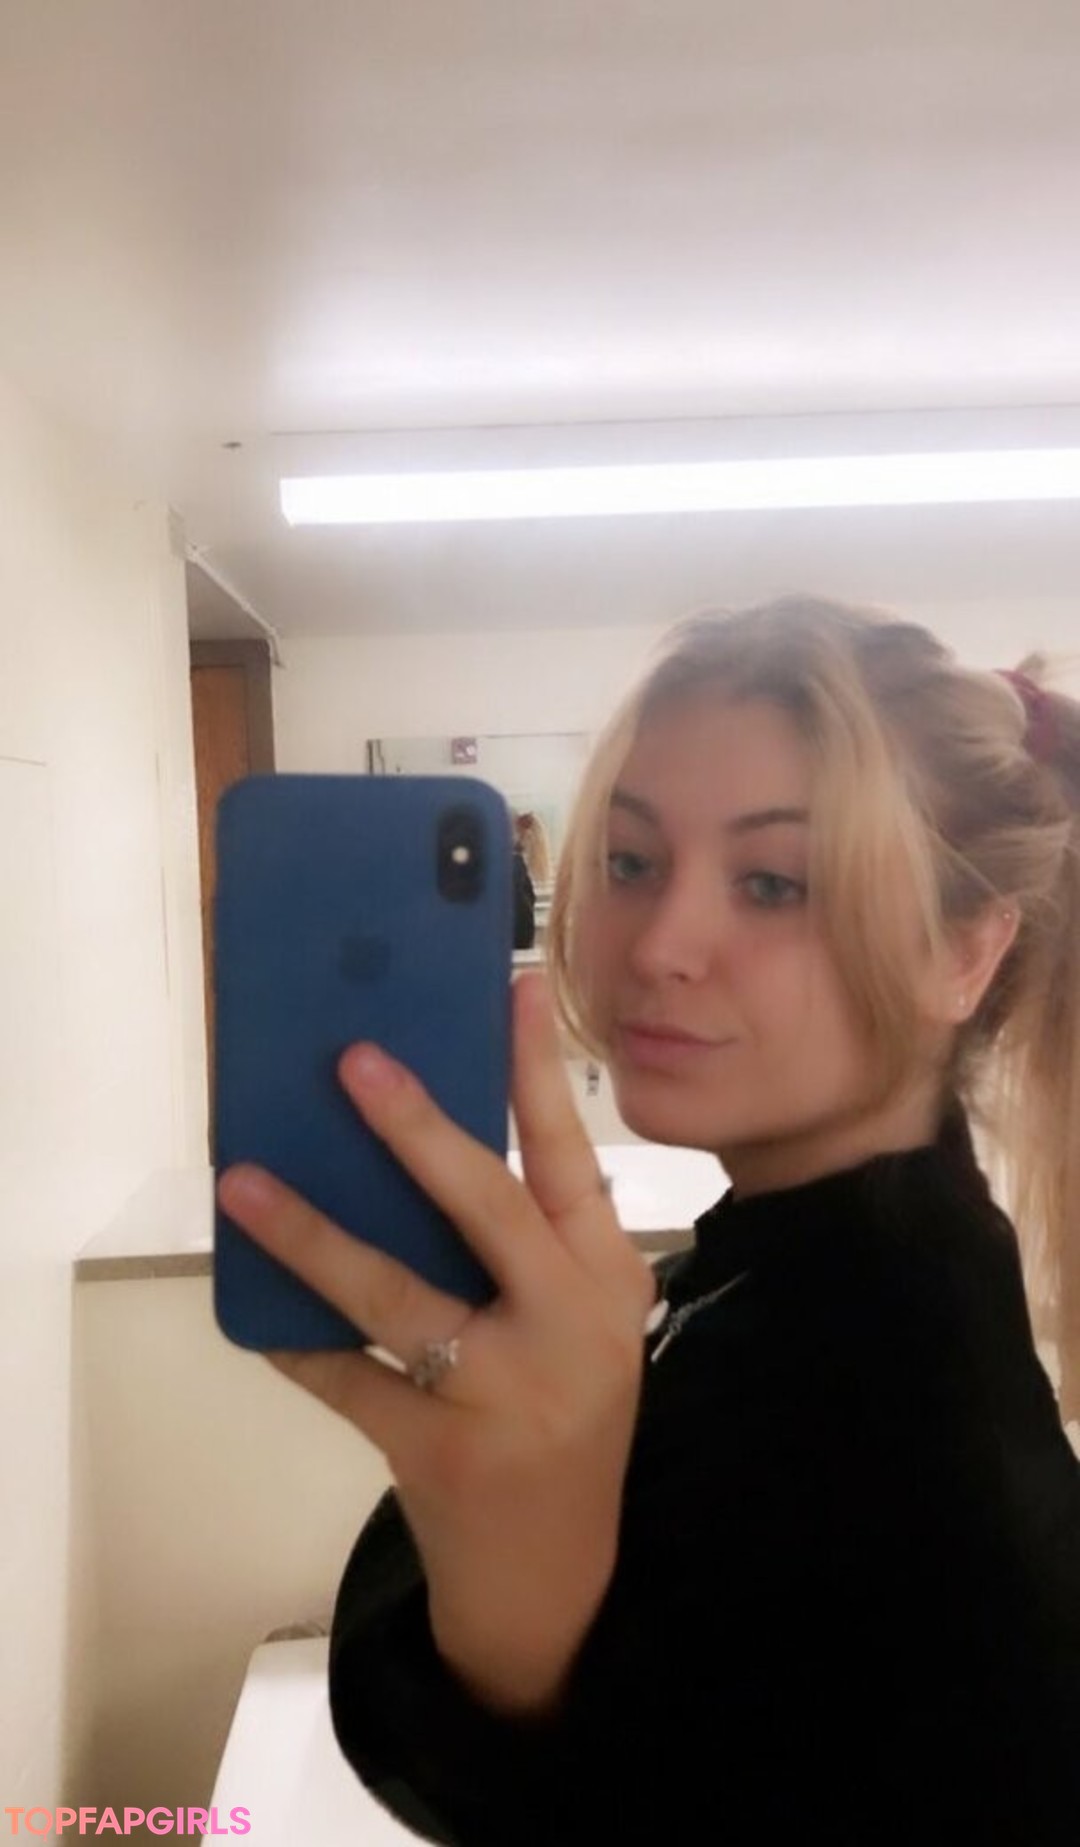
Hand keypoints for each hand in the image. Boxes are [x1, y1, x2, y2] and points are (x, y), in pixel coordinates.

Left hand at [216, 970, 655, 1715]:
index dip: (539, 1072)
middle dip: (417, 1129)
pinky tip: (252, 1312)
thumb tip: (418, 1134)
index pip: (571, 1158)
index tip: (508, 986)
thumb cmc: (563, 1409)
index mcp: (608, 1278)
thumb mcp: (575, 1317)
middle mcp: (569, 1326)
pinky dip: (296, 1341)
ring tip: (245, 1183)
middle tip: (353, 1060)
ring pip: (395, 1294)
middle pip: (488, 1206)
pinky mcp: (440, 1450)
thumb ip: (526, 1241)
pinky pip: (348, 1379)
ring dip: (312, 1235)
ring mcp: (505, 1392)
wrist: (557, 1567)